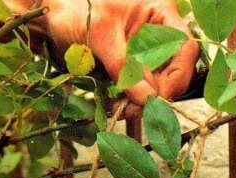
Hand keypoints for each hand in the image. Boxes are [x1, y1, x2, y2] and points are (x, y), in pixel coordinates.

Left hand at [43, 0, 198, 104]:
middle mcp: (157, 34)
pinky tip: (117, 104)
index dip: (177, 76)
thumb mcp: (100, 34)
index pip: (184, 48)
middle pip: (172, 70)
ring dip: (141, 100)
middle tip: (133, 110)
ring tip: (121, 109)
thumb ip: (125, 66)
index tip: (156, 98)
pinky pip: (138, 87)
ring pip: (155, 83)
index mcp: (159, 14)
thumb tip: (148, 98)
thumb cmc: (76, 9)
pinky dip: (130, 99)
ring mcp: (144, 52)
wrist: (51, 14)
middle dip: (155, 94)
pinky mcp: (131, 66)